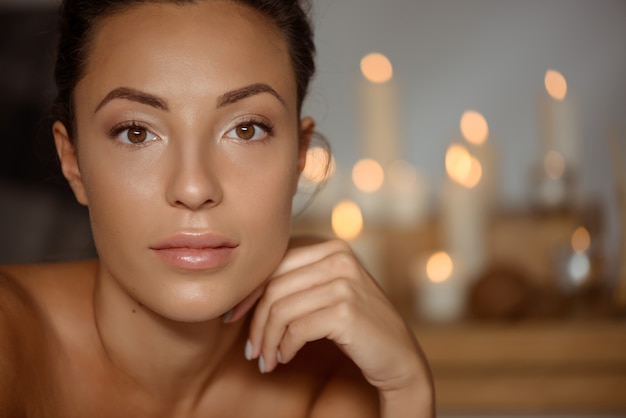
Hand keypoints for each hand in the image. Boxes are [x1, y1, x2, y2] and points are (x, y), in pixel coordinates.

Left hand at [227, 239, 433, 414]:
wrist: (398, 357)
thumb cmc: (357, 326)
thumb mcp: (328, 292)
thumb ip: (297, 280)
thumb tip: (244, 291)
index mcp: (332, 247)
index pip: (275, 263)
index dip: (249, 292)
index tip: (235, 318)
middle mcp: (339, 257)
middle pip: (273, 286)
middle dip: (255, 322)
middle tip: (251, 350)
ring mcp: (344, 281)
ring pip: (280, 309)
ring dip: (267, 341)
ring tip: (266, 360)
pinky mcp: (345, 310)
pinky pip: (295, 329)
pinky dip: (284, 348)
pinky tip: (285, 359)